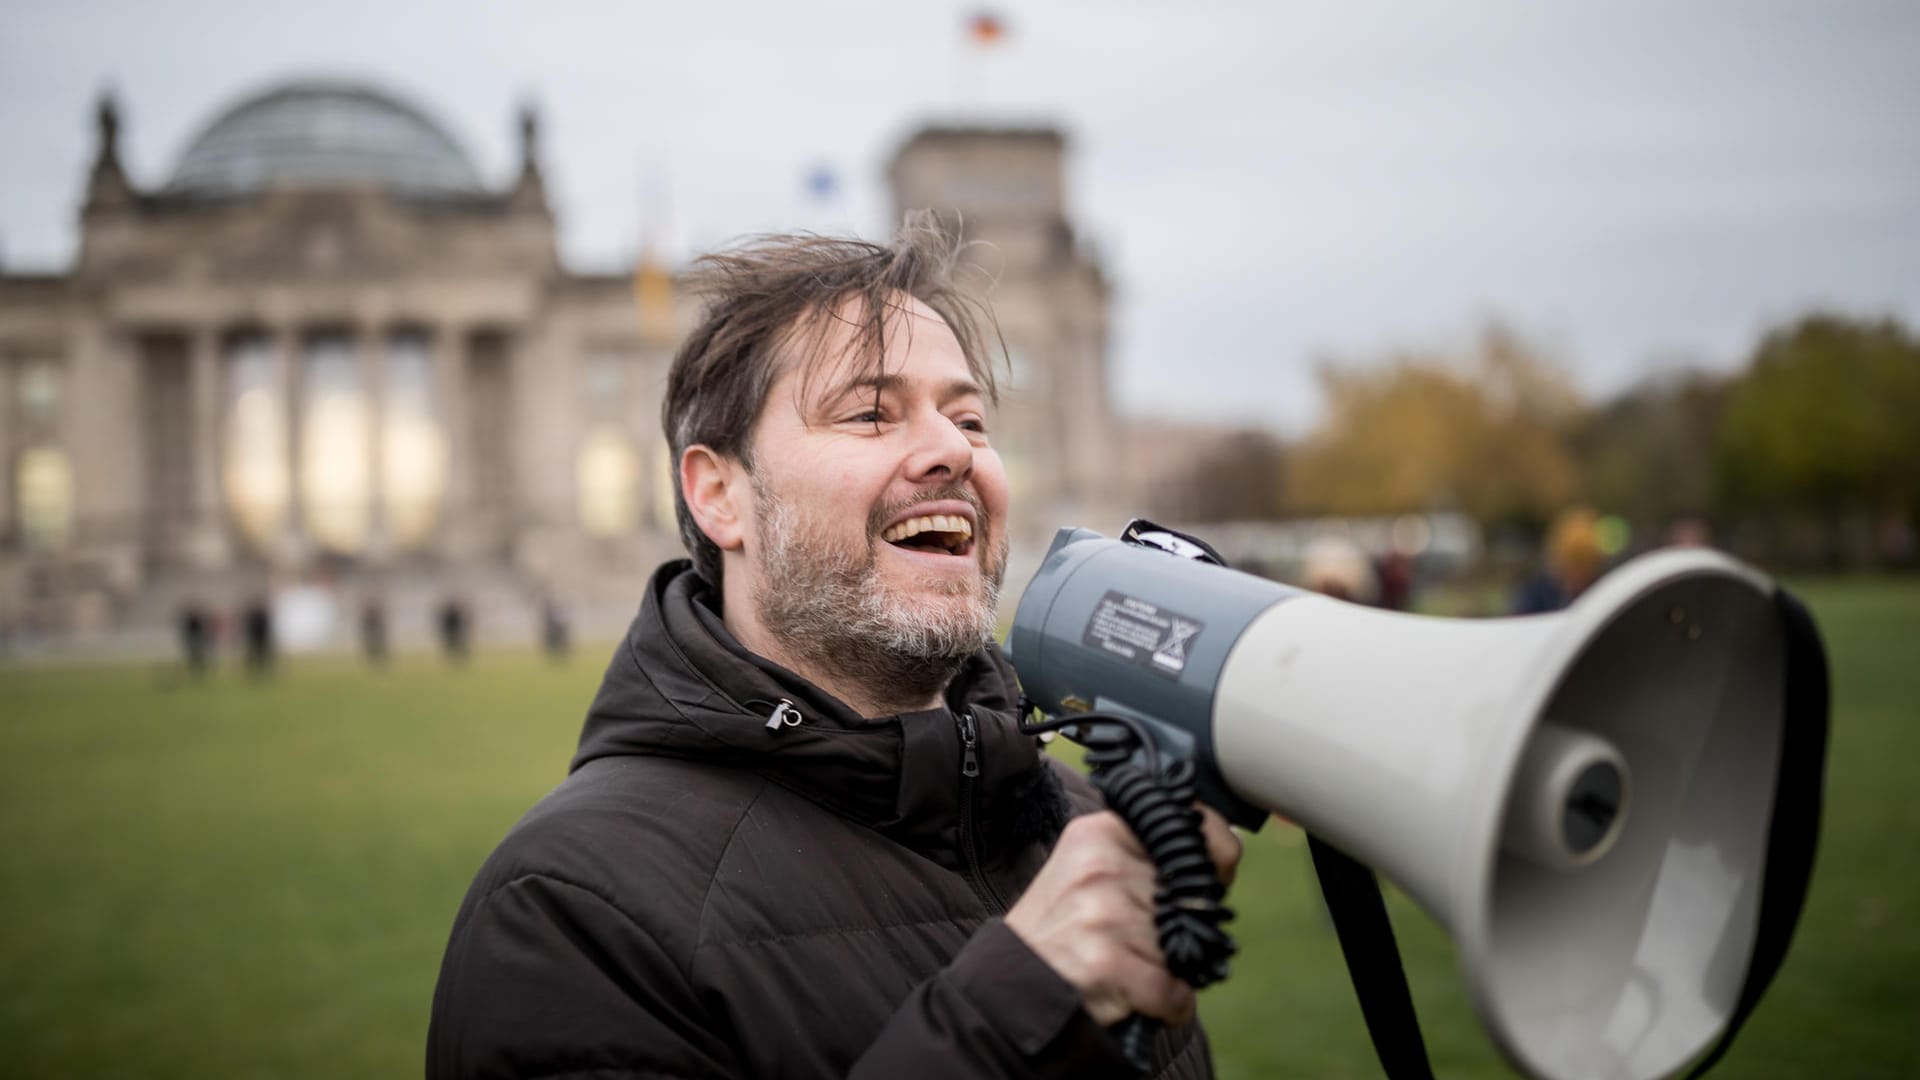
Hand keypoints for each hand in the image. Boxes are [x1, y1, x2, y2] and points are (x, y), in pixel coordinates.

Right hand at [1004, 806, 1242, 1025]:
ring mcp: (1102, 912)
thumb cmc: (1060, 930)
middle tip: (1135, 942)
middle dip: (1177, 931)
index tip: (1210, 879)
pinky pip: (1172, 991)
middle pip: (1189, 901)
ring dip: (1167, 972)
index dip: (1213, 862)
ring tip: (1125, 968)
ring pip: (1181, 948)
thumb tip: (1219, 859)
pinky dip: (1166, 1006)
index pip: (1191, 829)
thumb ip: (1144, 859)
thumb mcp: (1090, 871)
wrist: (1005, 984)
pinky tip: (1136, 998)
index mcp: (1100, 832)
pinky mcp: (1104, 961)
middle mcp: (1101, 865)